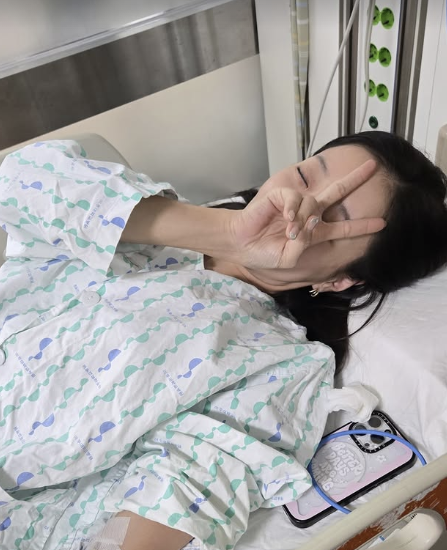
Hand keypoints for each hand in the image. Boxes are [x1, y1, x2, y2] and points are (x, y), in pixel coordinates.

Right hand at [229, 160, 385, 269]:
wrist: (241, 244)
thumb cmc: (264, 253)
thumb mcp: (290, 258)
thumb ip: (305, 244)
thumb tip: (311, 222)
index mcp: (314, 232)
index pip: (343, 228)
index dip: (362, 226)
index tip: (382, 223)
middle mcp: (309, 215)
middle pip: (337, 193)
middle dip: (355, 180)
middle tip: (373, 166)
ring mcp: (296, 205)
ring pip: (314, 203)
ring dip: (304, 220)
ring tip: (289, 233)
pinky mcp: (282, 196)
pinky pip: (296, 199)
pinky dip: (293, 211)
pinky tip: (286, 220)